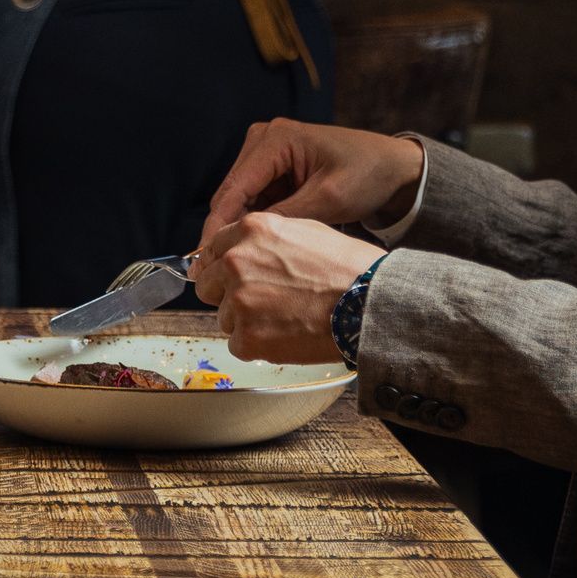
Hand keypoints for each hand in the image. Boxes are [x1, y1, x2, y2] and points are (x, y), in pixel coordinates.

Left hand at [193, 212, 381, 361]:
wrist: (369, 305)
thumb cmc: (349, 269)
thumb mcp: (305, 231)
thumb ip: (264, 239)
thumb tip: (238, 250)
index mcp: (251, 231)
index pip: (212, 249)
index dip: (219, 266)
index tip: (225, 278)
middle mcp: (237, 262)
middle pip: (207, 285)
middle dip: (226, 295)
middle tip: (260, 304)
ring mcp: (239, 301)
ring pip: (224, 318)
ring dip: (247, 322)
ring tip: (285, 319)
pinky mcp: (247, 337)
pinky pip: (237, 344)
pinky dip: (258, 346)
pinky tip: (286, 336)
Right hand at [198, 118, 424, 250]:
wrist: (393, 167)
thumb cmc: (367, 175)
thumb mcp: (329, 200)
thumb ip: (287, 218)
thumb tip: (246, 243)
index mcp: (276, 139)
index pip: (235, 187)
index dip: (217, 225)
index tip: (203, 258)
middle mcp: (264, 141)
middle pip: (232, 193)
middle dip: (225, 230)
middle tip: (215, 271)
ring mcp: (267, 154)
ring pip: (241, 199)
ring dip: (240, 229)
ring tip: (236, 265)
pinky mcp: (274, 169)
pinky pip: (256, 200)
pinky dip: (256, 223)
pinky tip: (255, 249)